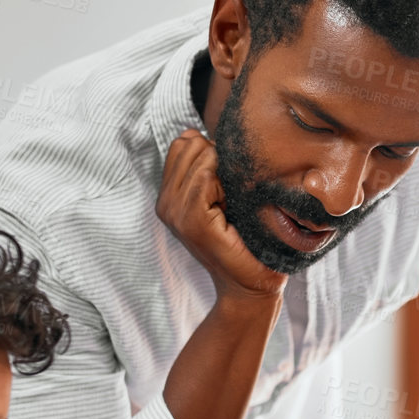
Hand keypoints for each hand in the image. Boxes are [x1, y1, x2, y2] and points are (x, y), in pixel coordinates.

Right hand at [155, 129, 286, 300]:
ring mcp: (175, 213)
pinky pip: (205, 176)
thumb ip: (210, 168)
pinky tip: (233, 206)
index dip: (211, 151)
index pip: (182, 143)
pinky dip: (225, 182)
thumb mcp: (225, 197)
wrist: (252, 284)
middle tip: (233, 193)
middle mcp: (166, 203)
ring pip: (198, 157)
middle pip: (188, 144)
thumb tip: (199, 133)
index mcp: (170, 196)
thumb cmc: (246, 241)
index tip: (229, 181)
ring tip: (234, 202)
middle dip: (217, 158)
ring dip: (225, 171)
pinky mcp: (192, 221)